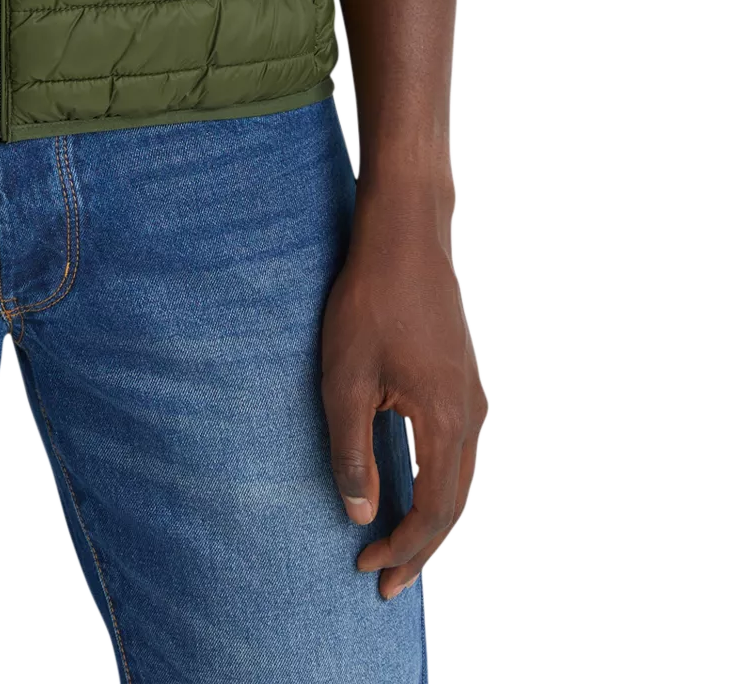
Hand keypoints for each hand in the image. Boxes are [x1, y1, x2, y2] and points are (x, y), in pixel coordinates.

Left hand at [321, 186, 486, 599]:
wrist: (406, 236)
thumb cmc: (369, 302)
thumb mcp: (345, 380)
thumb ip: (351, 451)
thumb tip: (360, 514)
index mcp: (447, 423)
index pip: (433, 512)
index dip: (402, 549)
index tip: (367, 570)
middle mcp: (472, 416)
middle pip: (454, 504)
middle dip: (420, 547)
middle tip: (385, 581)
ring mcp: (473, 394)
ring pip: (460, 478)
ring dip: (431, 517)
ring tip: (398, 546)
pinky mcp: (463, 377)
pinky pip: (458, 449)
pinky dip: (438, 483)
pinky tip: (412, 484)